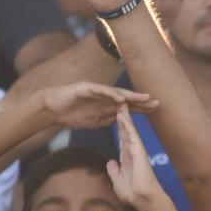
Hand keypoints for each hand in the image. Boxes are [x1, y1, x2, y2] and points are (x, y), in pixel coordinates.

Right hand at [39, 81, 157, 129]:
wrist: (53, 109)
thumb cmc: (73, 115)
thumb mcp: (95, 122)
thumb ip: (108, 120)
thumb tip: (122, 123)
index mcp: (108, 105)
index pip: (128, 107)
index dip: (142, 109)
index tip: (156, 111)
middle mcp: (105, 96)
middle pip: (127, 98)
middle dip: (142, 101)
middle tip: (158, 103)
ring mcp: (97, 91)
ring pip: (117, 92)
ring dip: (131, 96)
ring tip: (144, 98)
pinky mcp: (86, 88)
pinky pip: (101, 91)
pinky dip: (111, 94)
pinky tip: (121, 99)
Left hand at [107, 105, 164, 208]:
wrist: (141, 199)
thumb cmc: (132, 193)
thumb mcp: (118, 181)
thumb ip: (114, 171)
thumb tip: (110, 162)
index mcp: (127, 158)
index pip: (121, 140)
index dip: (118, 129)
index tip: (115, 118)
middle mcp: (132, 152)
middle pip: (125, 131)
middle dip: (122, 118)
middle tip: (119, 104)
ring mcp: (136, 150)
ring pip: (129, 130)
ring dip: (125, 117)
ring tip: (121, 104)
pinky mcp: (139, 151)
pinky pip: (131, 135)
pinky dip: (127, 125)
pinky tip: (122, 116)